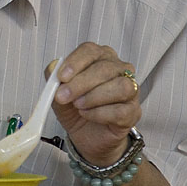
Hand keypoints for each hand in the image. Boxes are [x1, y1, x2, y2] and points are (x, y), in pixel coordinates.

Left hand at [49, 42, 140, 166]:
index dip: (75, 62)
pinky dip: (99, 113)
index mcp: (99, 58)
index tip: (61, 77)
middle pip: (105, 68)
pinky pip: (121, 110)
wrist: (86, 134)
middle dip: (81, 83)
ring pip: (120, 86)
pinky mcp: (133, 112)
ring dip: (94, 97)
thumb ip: (53, 78)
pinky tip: (87, 115)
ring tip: (78, 106)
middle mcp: (118, 69)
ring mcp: (130, 90)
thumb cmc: (75, 107)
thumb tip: (53, 67)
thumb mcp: (57, 92)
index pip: (90, 51)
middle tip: (63, 96)